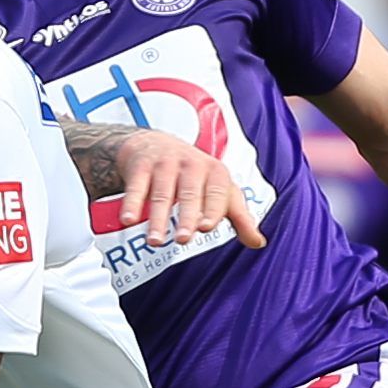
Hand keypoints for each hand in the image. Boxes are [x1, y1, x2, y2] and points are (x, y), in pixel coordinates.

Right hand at [114, 130, 266, 249]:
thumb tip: (258, 243)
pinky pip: (136, 186)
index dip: (212, 209)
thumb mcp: (219, 189)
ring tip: (155, 240)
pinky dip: (132, 203)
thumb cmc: (192, 174)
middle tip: (183, 239)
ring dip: (158, 219)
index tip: (206, 227)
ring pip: (162, 194)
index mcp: (216, 172)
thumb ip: (238, 216)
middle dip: (186, 217)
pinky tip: (128, 219)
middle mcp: (192, 165)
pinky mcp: (141, 165)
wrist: (154, 144)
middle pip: (189, 194)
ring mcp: (165, 163)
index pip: (218, 192)